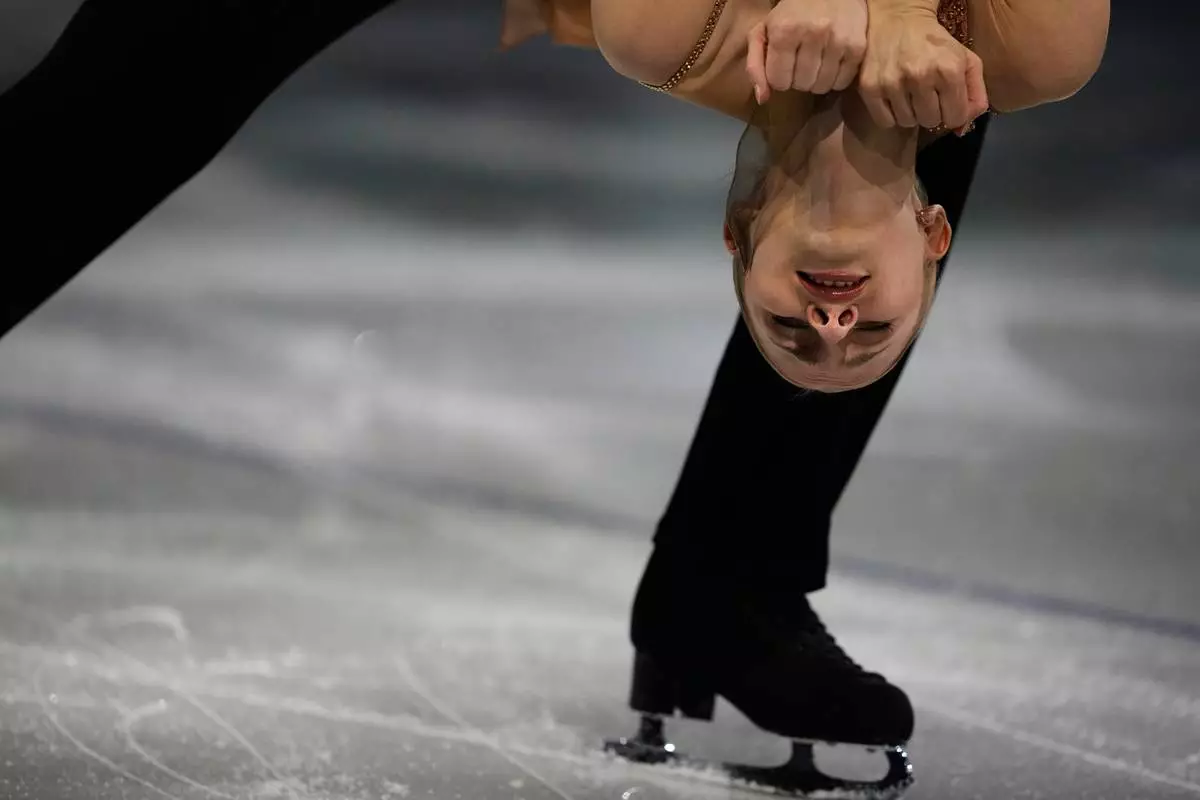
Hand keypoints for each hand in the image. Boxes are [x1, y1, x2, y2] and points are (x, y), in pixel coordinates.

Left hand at [746, 0, 868, 103]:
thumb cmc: (793, 12)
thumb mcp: (764, 31)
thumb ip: (755, 65)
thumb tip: (762, 98)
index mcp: (784, 30)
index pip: (778, 81)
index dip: (779, 77)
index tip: (784, 65)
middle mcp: (812, 33)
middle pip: (801, 85)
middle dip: (798, 78)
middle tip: (801, 62)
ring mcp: (838, 40)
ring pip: (822, 86)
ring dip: (816, 80)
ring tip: (816, 62)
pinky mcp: (857, 47)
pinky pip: (842, 82)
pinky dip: (835, 78)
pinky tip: (832, 62)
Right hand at [857, 2, 987, 132]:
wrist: (898, 19)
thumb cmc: (935, 42)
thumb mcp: (966, 60)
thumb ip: (976, 94)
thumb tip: (962, 129)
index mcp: (949, 70)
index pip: (955, 118)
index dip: (952, 112)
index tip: (945, 100)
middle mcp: (920, 77)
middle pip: (930, 121)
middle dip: (931, 111)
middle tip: (926, 94)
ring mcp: (892, 83)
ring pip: (907, 122)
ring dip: (910, 112)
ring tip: (909, 93)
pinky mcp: (870, 87)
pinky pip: (885, 121)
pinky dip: (890, 114)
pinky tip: (894, 97)